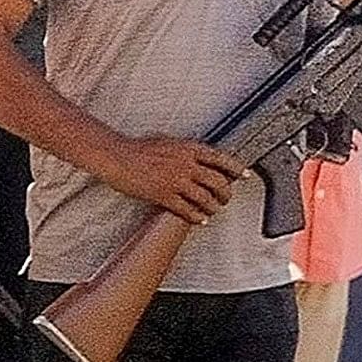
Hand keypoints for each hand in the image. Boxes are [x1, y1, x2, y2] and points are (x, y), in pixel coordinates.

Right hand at [105, 136, 244, 223]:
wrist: (117, 158)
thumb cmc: (137, 149)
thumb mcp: (167, 142)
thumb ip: (185, 151)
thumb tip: (198, 158)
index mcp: (188, 149)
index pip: (221, 158)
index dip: (236, 168)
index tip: (245, 174)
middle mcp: (186, 164)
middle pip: (218, 182)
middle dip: (225, 193)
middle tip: (225, 198)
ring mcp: (176, 181)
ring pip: (205, 199)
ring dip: (212, 207)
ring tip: (212, 210)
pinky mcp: (164, 195)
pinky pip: (187, 210)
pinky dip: (197, 217)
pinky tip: (199, 219)